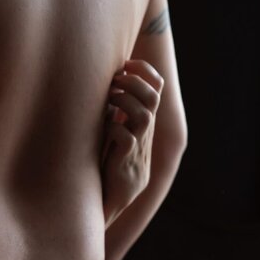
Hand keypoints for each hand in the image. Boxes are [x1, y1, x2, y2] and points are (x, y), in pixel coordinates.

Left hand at [101, 59, 163, 227]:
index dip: (146, 71)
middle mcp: (144, 131)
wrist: (115, 195)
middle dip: (133, 82)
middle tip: (113, 80)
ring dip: (124, 101)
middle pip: (152, 97)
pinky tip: (102, 126)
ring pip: (144, 116)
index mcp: (143, 119)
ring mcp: (138, 146)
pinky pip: (125, 139)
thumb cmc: (109, 156)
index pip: (157, 88)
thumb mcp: (116, 127)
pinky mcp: (125, 161)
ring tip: (107, 98)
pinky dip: (113, 128)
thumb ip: (116, 108)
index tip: (126, 64)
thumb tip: (105, 81)